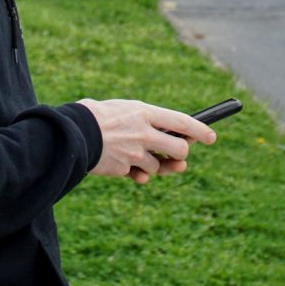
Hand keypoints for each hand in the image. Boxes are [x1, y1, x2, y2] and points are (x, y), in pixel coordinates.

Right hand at [79, 99, 216, 183]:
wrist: (72, 132)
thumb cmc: (98, 116)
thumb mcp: (126, 110)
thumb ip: (147, 123)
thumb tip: (174, 139)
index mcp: (145, 112)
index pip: (182, 122)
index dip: (200, 130)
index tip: (212, 137)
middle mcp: (144, 132)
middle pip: (179, 150)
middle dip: (180, 155)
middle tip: (176, 155)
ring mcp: (135, 152)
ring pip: (158, 165)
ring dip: (151, 164)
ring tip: (136, 155)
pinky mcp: (124, 168)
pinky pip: (140, 175)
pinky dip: (138, 174)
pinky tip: (129, 168)